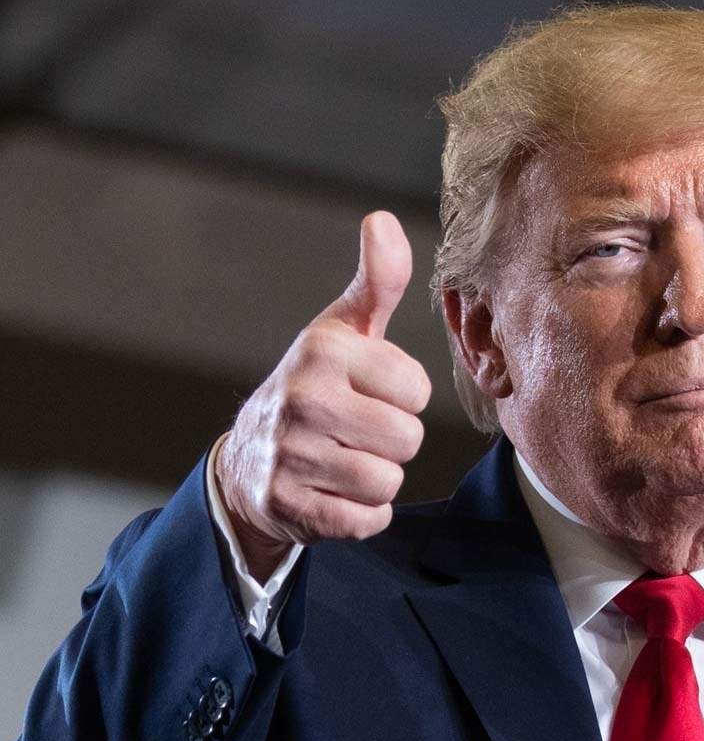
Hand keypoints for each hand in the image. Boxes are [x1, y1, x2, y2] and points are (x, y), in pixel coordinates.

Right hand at [215, 211, 430, 579]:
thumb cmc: (315, 385)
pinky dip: (361, 515)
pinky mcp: (286, 506)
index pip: (417, 391)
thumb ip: (377, 280)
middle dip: (393, 442)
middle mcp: (302, 398)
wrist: (249, 459)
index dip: (405, 399)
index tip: (373, 393)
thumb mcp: (344, 329)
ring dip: (378, 480)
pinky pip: (364, 521)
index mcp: (324, 351)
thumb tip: (383, 219)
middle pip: (407, 440)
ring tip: (346, 460)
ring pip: (386, 482)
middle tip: (358, 432)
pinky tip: (335, 493)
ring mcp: (289, 455)